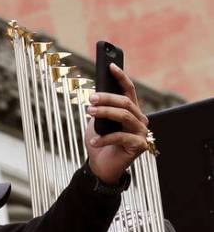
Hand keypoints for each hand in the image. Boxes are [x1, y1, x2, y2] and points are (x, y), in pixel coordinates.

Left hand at [85, 64, 148, 183]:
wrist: (101, 166)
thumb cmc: (100, 142)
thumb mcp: (96, 122)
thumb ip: (99, 109)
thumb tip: (95, 96)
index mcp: (131, 111)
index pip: (128, 90)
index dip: (120, 77)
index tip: (110, 66)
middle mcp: (140, 120)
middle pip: (125, 102)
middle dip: (107, 98)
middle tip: (90, 99)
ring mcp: (141, 133)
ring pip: (125, 116)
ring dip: (105, 113)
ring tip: (89, 112)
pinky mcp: (139, 146)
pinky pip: (121, 137)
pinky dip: (105, 138)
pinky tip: (94, 141)